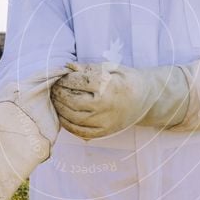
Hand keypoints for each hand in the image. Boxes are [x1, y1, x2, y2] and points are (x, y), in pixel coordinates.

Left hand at [51, 61, 188, 138]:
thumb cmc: (126, 80)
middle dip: (59, 93)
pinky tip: (63, 115)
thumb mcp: (112, 68)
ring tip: (56, 100)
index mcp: (108, 86)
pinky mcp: (104, 132)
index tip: (60, 76)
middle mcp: (106, 106)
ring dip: (60, 108)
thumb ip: (89, 67)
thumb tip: (68, 66)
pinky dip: (67, 124)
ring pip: (73, 117)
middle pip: (72, 100)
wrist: (146, 100)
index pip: (78, 81)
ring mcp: (104, 121)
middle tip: (54, 88)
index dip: (65, 79)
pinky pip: (80, 131)